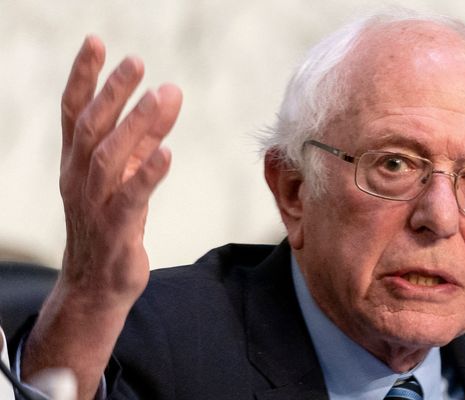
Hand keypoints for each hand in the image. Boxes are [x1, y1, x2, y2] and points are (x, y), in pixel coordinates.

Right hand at [23, 35, 181, 399]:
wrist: (96, 286)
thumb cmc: (111, 225)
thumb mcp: (121, 177)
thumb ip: (138, 141)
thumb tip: (161, 100)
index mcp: (76, 163)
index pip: (73, 112)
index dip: (83, 77)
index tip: (96, 42)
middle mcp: (79, 178)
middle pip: (91, 127)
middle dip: (112, 92)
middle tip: (136, 61)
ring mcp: (95, 204)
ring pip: (109, 157)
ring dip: (136, 125)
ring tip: (162, 96)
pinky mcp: (116, 230)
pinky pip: (131, 198)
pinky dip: (148, 173)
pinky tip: (167, 152)